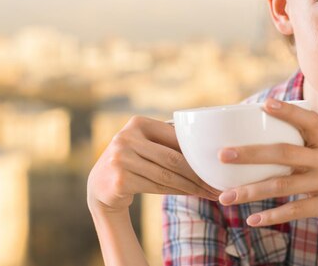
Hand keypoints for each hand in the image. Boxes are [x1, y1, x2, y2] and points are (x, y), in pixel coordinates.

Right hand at [87, 115, 220, 214]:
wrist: (101, 184)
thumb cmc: (134, 160)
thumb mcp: (145, 143)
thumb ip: (168, 140)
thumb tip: (208, 147)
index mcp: (138, 123)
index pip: (175, 138)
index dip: (197, 152)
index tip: (216, 163)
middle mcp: (126, 138)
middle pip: (172, 158)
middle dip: (198, 173)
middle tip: (217, 183)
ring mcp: (120, 159)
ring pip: (166, 175)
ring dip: (191, 186)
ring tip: (210, 192)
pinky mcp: (120, 180)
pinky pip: (157, 187)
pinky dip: (177, 192)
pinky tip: (192, 194)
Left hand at [216, 98, 317, 240]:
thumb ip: (311, 159)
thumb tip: (273, 159)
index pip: (308, 121)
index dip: (287, 111)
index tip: (263, 104)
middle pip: (283, 152)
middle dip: (250, 153)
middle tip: (222, 154)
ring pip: (284, 184)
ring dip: (251, 191)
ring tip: (225, 198)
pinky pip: (298, 210)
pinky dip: (274, 216)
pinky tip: (254, 221)